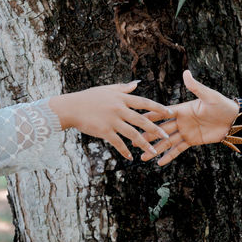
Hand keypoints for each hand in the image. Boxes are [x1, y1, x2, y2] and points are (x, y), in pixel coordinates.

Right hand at [49, 81, 172, 159]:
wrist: (71, 107)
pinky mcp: (104, 131)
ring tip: (153, 151)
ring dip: (144, 144)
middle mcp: (119, 109)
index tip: (170, 112)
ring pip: (132, 134)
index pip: (144, 102)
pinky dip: (124, 150)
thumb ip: (123, 88)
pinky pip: (118, 143)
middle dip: (156, 129)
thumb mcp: (107, 90)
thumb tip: (137, 84)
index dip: (158, 108)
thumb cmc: (89, 97)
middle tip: (166, 136)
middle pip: (142, 120)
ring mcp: (112, 120)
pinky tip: (130, 157)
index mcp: (121, 98)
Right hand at [141, 70, 238, 165]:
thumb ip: (196, 87)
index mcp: (182, 109)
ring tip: (143, 157)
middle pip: (161, 129)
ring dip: (155, 149)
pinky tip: (159, 163)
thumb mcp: (209, 96)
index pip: (162, 113)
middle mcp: (180, 121)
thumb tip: (186, 72)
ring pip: (166, 142)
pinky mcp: (191, 141)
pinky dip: (169, 156)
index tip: (136, 120)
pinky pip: (178, 150)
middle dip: (147, 136)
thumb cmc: (222, 105)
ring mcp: (185, 132)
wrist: (234, 121)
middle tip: (134, 142)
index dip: (150, 117)